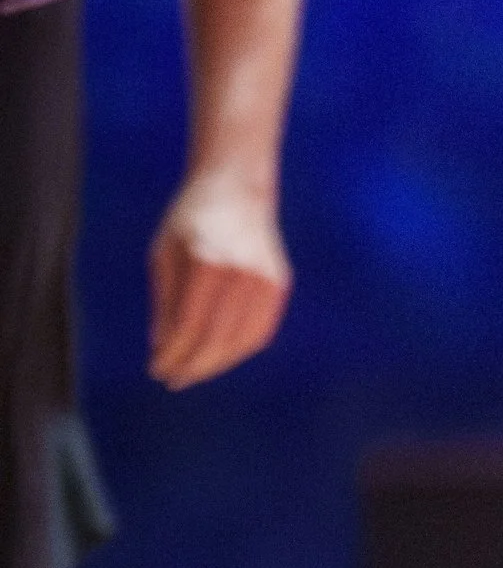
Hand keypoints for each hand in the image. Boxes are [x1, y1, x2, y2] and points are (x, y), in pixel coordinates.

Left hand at [148, 180, 290, 387]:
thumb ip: (164, 301)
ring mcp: (265, 280)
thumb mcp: (165, 252)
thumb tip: (162, 347)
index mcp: (207, 261)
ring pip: (240, 341)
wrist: (237, 187)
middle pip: (216, 338)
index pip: (189, 324)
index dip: (173, 353)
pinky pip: (260, 331)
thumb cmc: (192, 218)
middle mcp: (241, 273)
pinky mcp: (279, 284)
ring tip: (194, 372)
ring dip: (215, 363)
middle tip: (174, 380)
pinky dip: (239, 350)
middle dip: (192, 365)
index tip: (157, 369)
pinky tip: (220, 356)